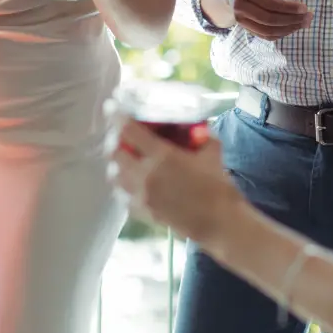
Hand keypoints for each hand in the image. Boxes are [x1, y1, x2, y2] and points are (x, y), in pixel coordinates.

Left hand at [105, 114, 242, 248]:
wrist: (219, 223)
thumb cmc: (218, 187)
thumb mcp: (212, 152)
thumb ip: (201, 136)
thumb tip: (196, 127)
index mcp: (162, 156)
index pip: (129, 131)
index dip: (118, 117)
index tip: (112, 109)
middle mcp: (146, 174)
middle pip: (115, 153)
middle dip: (116, 142)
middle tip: (123, 137)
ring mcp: (141, 195)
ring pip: (115, 175)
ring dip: (118, 164)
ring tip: (127, 160)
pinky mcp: (142, 212)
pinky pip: (122, 195)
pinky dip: (123, 186)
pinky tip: (133, 183)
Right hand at [208, 0, 310, 39]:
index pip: (269, 2)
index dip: (288, 7)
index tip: (305, 7)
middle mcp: (241, 6)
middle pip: (269, 19)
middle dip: (292, 20)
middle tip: (309, 16)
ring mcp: (241, 19)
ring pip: (268, 31)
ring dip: (289, 29)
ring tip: (305, 22)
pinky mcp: (245, 28)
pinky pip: (265, 36)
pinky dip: (282, 33)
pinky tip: (294, 26)